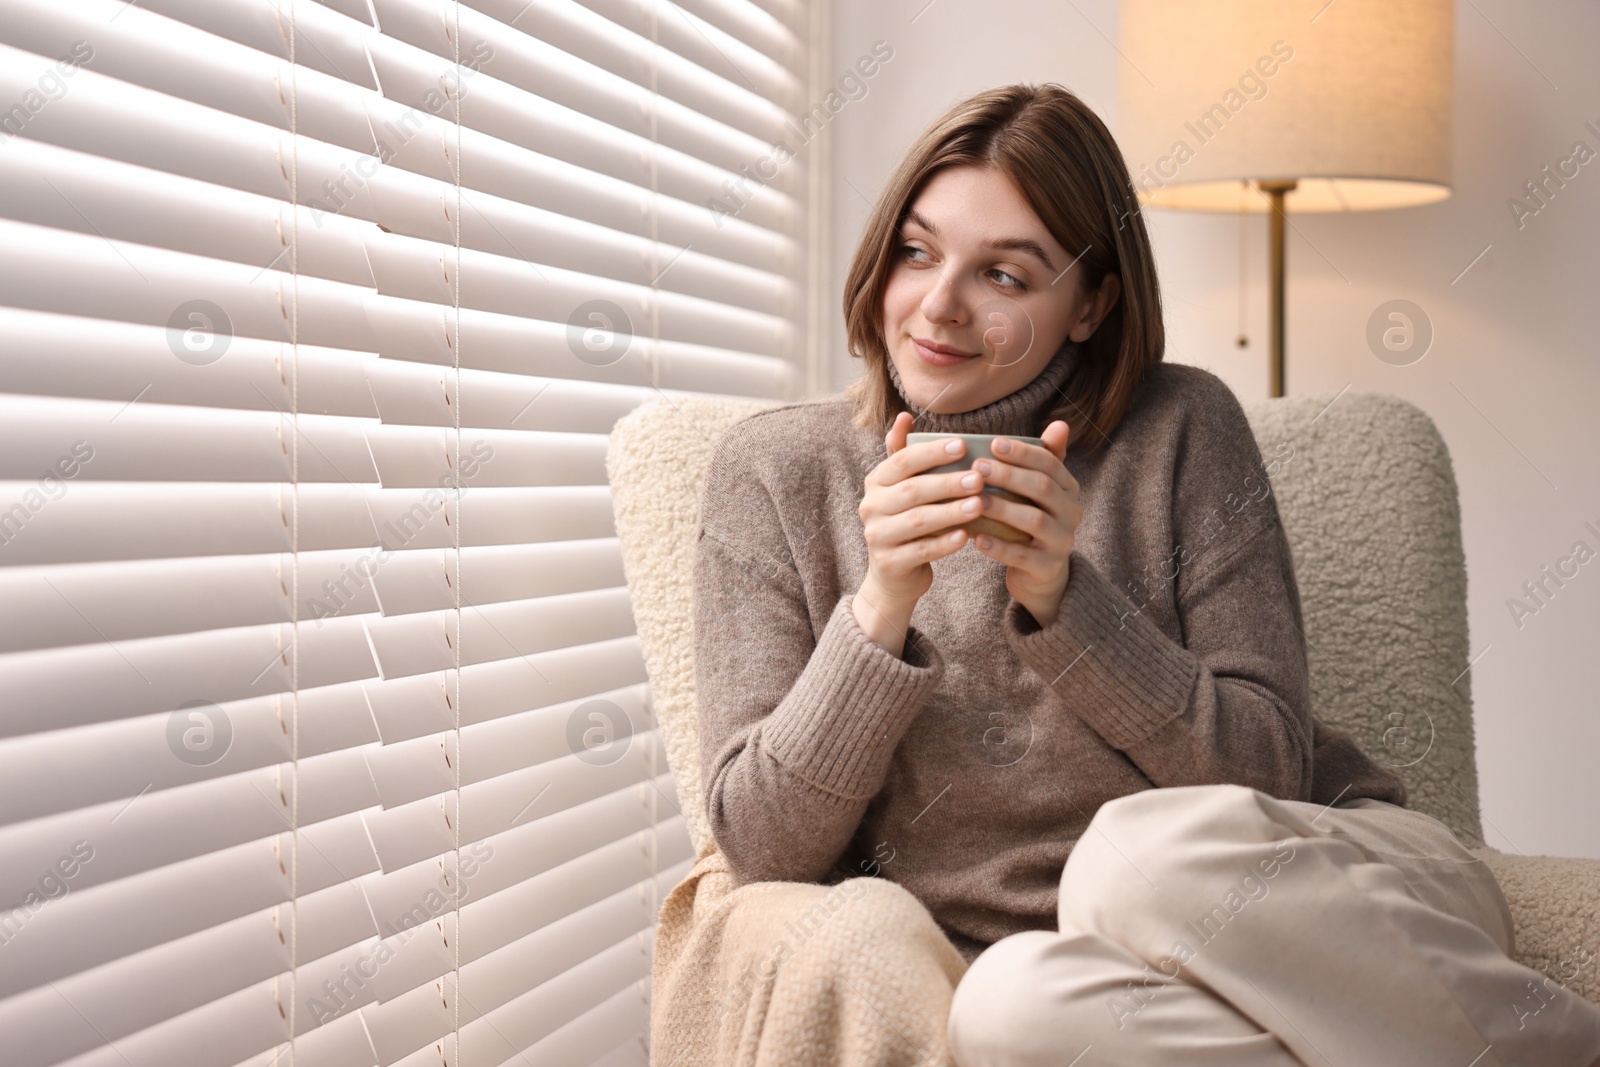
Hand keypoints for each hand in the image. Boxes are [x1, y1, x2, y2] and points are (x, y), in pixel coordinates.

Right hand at [852, 412, 987, 654]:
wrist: (894, 575)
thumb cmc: (907, 522)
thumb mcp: (902, 488)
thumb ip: (904, 455)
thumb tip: (905, 417)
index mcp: (875, 482)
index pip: (902, 461)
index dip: (931, 453)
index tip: (963, 446)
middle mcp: (870, 507)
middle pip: (912, 490)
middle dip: (947, 482)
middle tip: (979, 477)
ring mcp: (877, 536)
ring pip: (918, 520)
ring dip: (950, 511)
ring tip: (979, 505)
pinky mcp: (890, 563)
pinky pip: (921, 550)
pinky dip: (944, 543)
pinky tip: (966, 536)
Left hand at [969, 420, 1081, 627]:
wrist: (1040, 574)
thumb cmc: (1031, 521)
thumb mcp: (1039, 491)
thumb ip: (1045, 459)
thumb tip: (1060, 423)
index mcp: (1068, 489)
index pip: (1049, 463)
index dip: (1022, 453)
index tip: (992, 443)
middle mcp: (1072, 512)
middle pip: (1041, 488)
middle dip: (1009, 475)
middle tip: (977, 467)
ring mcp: (1063, 541)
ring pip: (1034, 520)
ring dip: (1002, 508)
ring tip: (975, 500)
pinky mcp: (1048, 567)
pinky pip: (1023, 556)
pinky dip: (999, 547)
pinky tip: (976, 538)